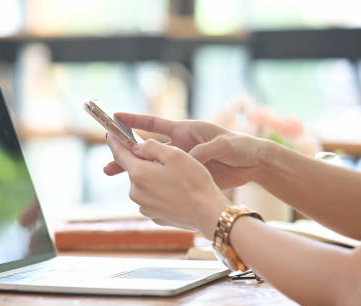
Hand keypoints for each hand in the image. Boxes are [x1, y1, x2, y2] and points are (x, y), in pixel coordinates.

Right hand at [104, 113, 261, 188]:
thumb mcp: (224, 145)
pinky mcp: (187, 176)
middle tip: (107, 164)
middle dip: (126, 155)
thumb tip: (189, 159)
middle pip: (146, 150)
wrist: (253, 164)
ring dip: (134, 172)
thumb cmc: (241, 147)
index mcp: (185, 131)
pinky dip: (153, 184)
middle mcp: (179, 146)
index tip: (115, 116)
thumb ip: (206, 150)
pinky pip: (166, 180)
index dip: (134, 120)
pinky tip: (141, 191)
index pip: (154, 124)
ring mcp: (181, 162)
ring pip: (152, 167)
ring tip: (114, 176)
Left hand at [106, 134, 229, 238]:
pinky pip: (152, 198)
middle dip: (143, 161)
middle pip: (134, 170)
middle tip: (162, 157)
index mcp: (138, 173)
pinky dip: (160, 192)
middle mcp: (135, 192)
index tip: (110, 133)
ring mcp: (144, 206)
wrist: (207, 212)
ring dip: (152, 177)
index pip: (119, 153)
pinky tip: (176, 191)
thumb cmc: (194, 181)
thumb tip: (137, 147)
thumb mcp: (174, 154)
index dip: (114, 141)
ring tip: (174, 177)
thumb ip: (151, 146)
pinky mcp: (154, 216)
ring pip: (143, 184)